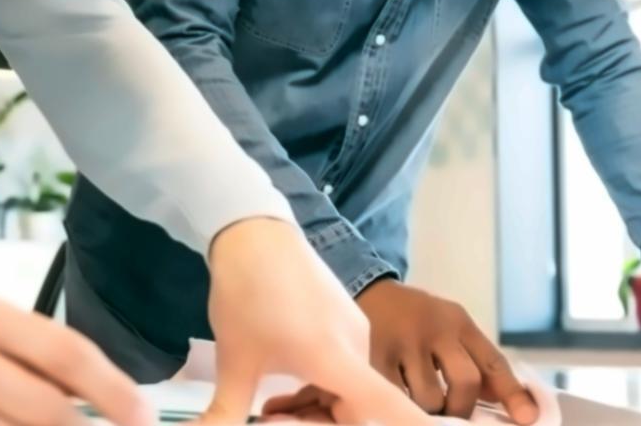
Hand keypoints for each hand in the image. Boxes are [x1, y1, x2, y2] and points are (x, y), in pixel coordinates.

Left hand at [200, 217, 428, 425]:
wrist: (254, 234)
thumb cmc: (247, 296)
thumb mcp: (234, 362)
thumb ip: (227, 413)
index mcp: (336, 360)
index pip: (390, 407)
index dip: (414, 425)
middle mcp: (357, 347)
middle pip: (357, 408)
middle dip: (319, 423)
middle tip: (271, 419)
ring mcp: (355, 332)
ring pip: (348, 389)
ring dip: (316, 407)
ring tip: (269, 411)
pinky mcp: (347, 320)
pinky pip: (344, 368)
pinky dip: (321, 386)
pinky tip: (283, 388)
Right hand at [354, 280, 537, 423]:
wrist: (363, 289)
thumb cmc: (414, 319)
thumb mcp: (448, 328)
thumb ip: (474, 360)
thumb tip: (507, 402)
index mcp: (458, 322)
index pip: (493, 362)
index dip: (513, 393)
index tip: (529, 419)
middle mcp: (435, 328)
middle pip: (466, 382)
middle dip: (461, 408)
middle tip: (450, 413)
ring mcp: (403, 342)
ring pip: (429, 398)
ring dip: (426, 409)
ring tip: (414, 398)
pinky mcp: (373, 356)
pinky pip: (396, 398)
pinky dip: (399, 404)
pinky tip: (394, 395)